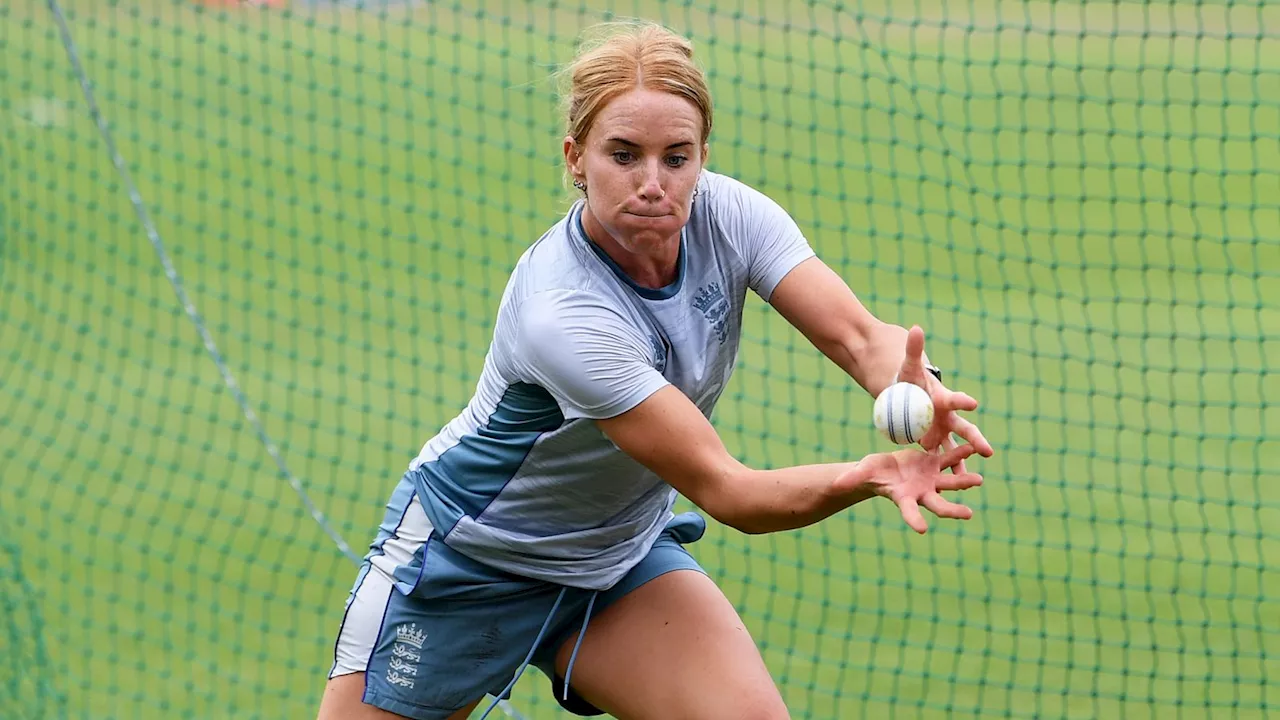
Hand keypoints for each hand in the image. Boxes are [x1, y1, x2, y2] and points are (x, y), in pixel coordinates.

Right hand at [860, 445, 984, 533]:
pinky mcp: (935, 465)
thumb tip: (835, 485)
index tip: (921, 530)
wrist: (885, 467)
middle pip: (938, 504)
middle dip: (952, 510)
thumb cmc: (871, 473)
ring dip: (964, 482)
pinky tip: (971, 449)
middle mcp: (921, 493)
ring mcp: (931, 480)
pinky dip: (960, 455)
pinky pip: (949, 460)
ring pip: (950, 482)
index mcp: (904, 498)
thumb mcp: (862, 473)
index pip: (909, 513)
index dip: (914, 521)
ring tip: (978, 480)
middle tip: (967, 514)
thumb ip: (852, 479)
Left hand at [895, 325, 993, 474]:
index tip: (973, 403)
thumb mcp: (907, 366)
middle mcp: (946, 417)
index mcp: (941, 398)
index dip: (962, 400)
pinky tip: (953, 488)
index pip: (953, 399)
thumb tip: (916, 327)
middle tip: (988, 450)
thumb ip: (912, 348)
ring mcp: (941, 431)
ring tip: (974, 480)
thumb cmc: (909, 378)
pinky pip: (942, 459)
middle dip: (975, 440)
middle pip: (963, 429)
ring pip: (956, 449)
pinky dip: (948, 471)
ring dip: (964, 462)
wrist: (907, 392)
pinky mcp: (933, 443)